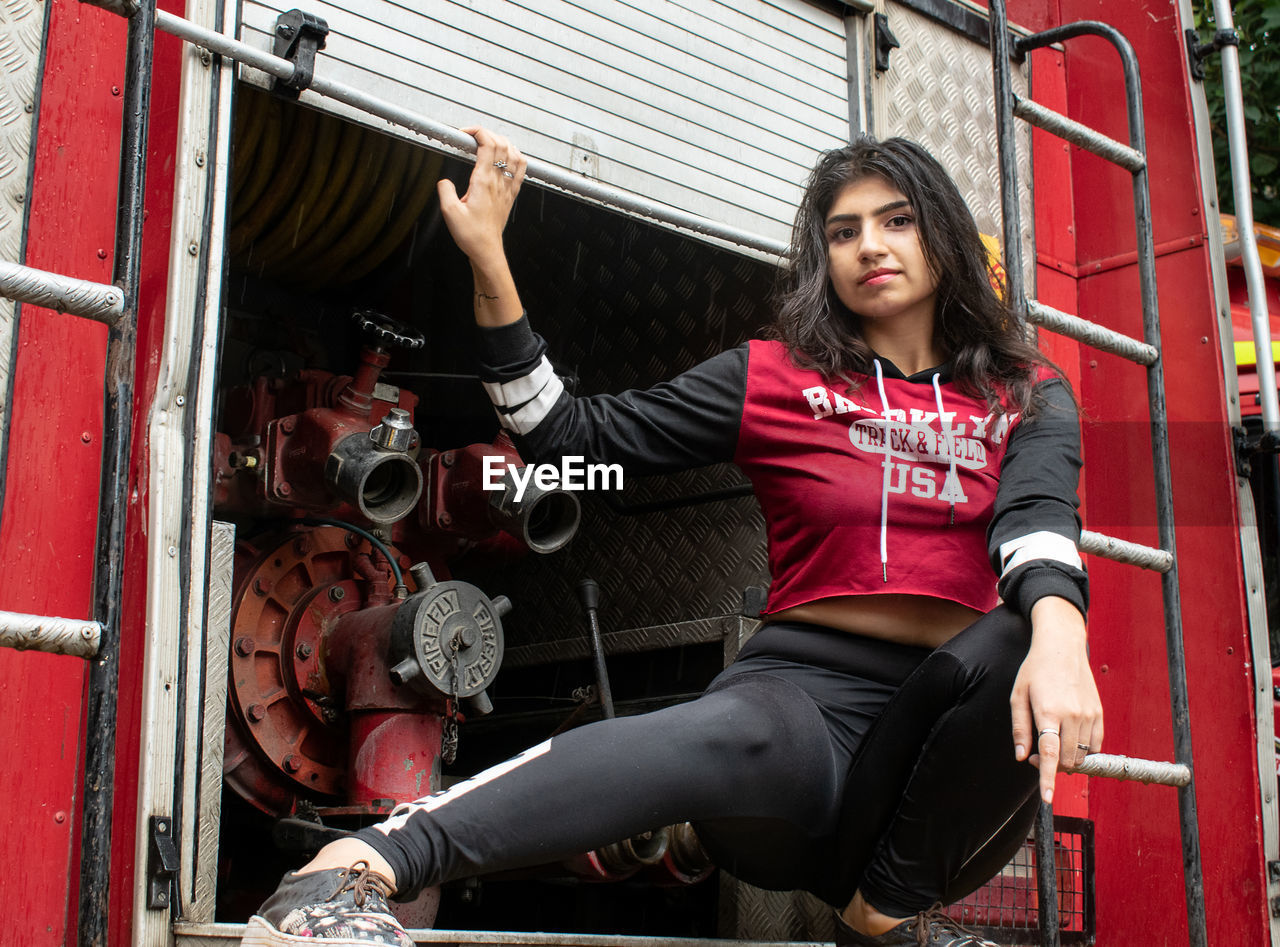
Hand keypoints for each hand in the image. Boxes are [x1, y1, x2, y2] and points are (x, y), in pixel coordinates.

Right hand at [437, 126, 527, 269]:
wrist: (487, 251)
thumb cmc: (471, 235)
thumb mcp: (449, 212)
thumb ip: (445, 190)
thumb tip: (445, 181)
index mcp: (483, 181)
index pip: (487, 144)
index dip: (477, 132)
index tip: (465, 133)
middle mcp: (498, 182)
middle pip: (502, 144)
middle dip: (488, 133)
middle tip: (474, 136)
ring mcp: (507, 188)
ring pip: (515, 154)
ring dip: (503, 142)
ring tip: (490, 142)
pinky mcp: (511, 195)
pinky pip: (522, 170)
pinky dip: (517, 157)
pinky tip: (509, 156)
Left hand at [1009, 596, 1102, 804]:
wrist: (1062, 648)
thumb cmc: (1035, 670)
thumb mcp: (1017, 696)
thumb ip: (1020, 728)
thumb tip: (1023, 756)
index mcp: (1048, 711)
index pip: (1050, 754)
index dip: (1048, 778)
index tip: (1048, 798)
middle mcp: (1072, 715)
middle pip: (1067, 760)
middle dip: (1052, 766)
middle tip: (1036, 753)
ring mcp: (1089, 715)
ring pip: (1081, 756)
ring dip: (1067, 759)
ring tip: (1052, 741)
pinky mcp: (1099, 714)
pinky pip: (1094, 745)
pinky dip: (1082, 750)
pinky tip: (1069, 736)